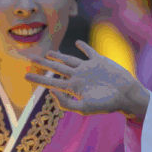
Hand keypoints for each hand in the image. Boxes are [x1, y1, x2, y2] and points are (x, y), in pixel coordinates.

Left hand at [24, 40, 149, 119]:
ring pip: (69, 60)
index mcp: (73, 87)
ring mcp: (88, 68)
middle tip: (30, 59)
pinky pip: (88, 52)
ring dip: (58, 56)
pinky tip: (77, 44)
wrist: (126, 95)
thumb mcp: (84, 107)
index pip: (51, 81)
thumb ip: (65, 102)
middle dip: (43, 64)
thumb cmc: (107, 104)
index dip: (38, 79)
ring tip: (48, 53)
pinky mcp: (99, 61)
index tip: (25, 76)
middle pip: (56, 68)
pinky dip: (83, 47)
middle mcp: (78, 77)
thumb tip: (50, 91)